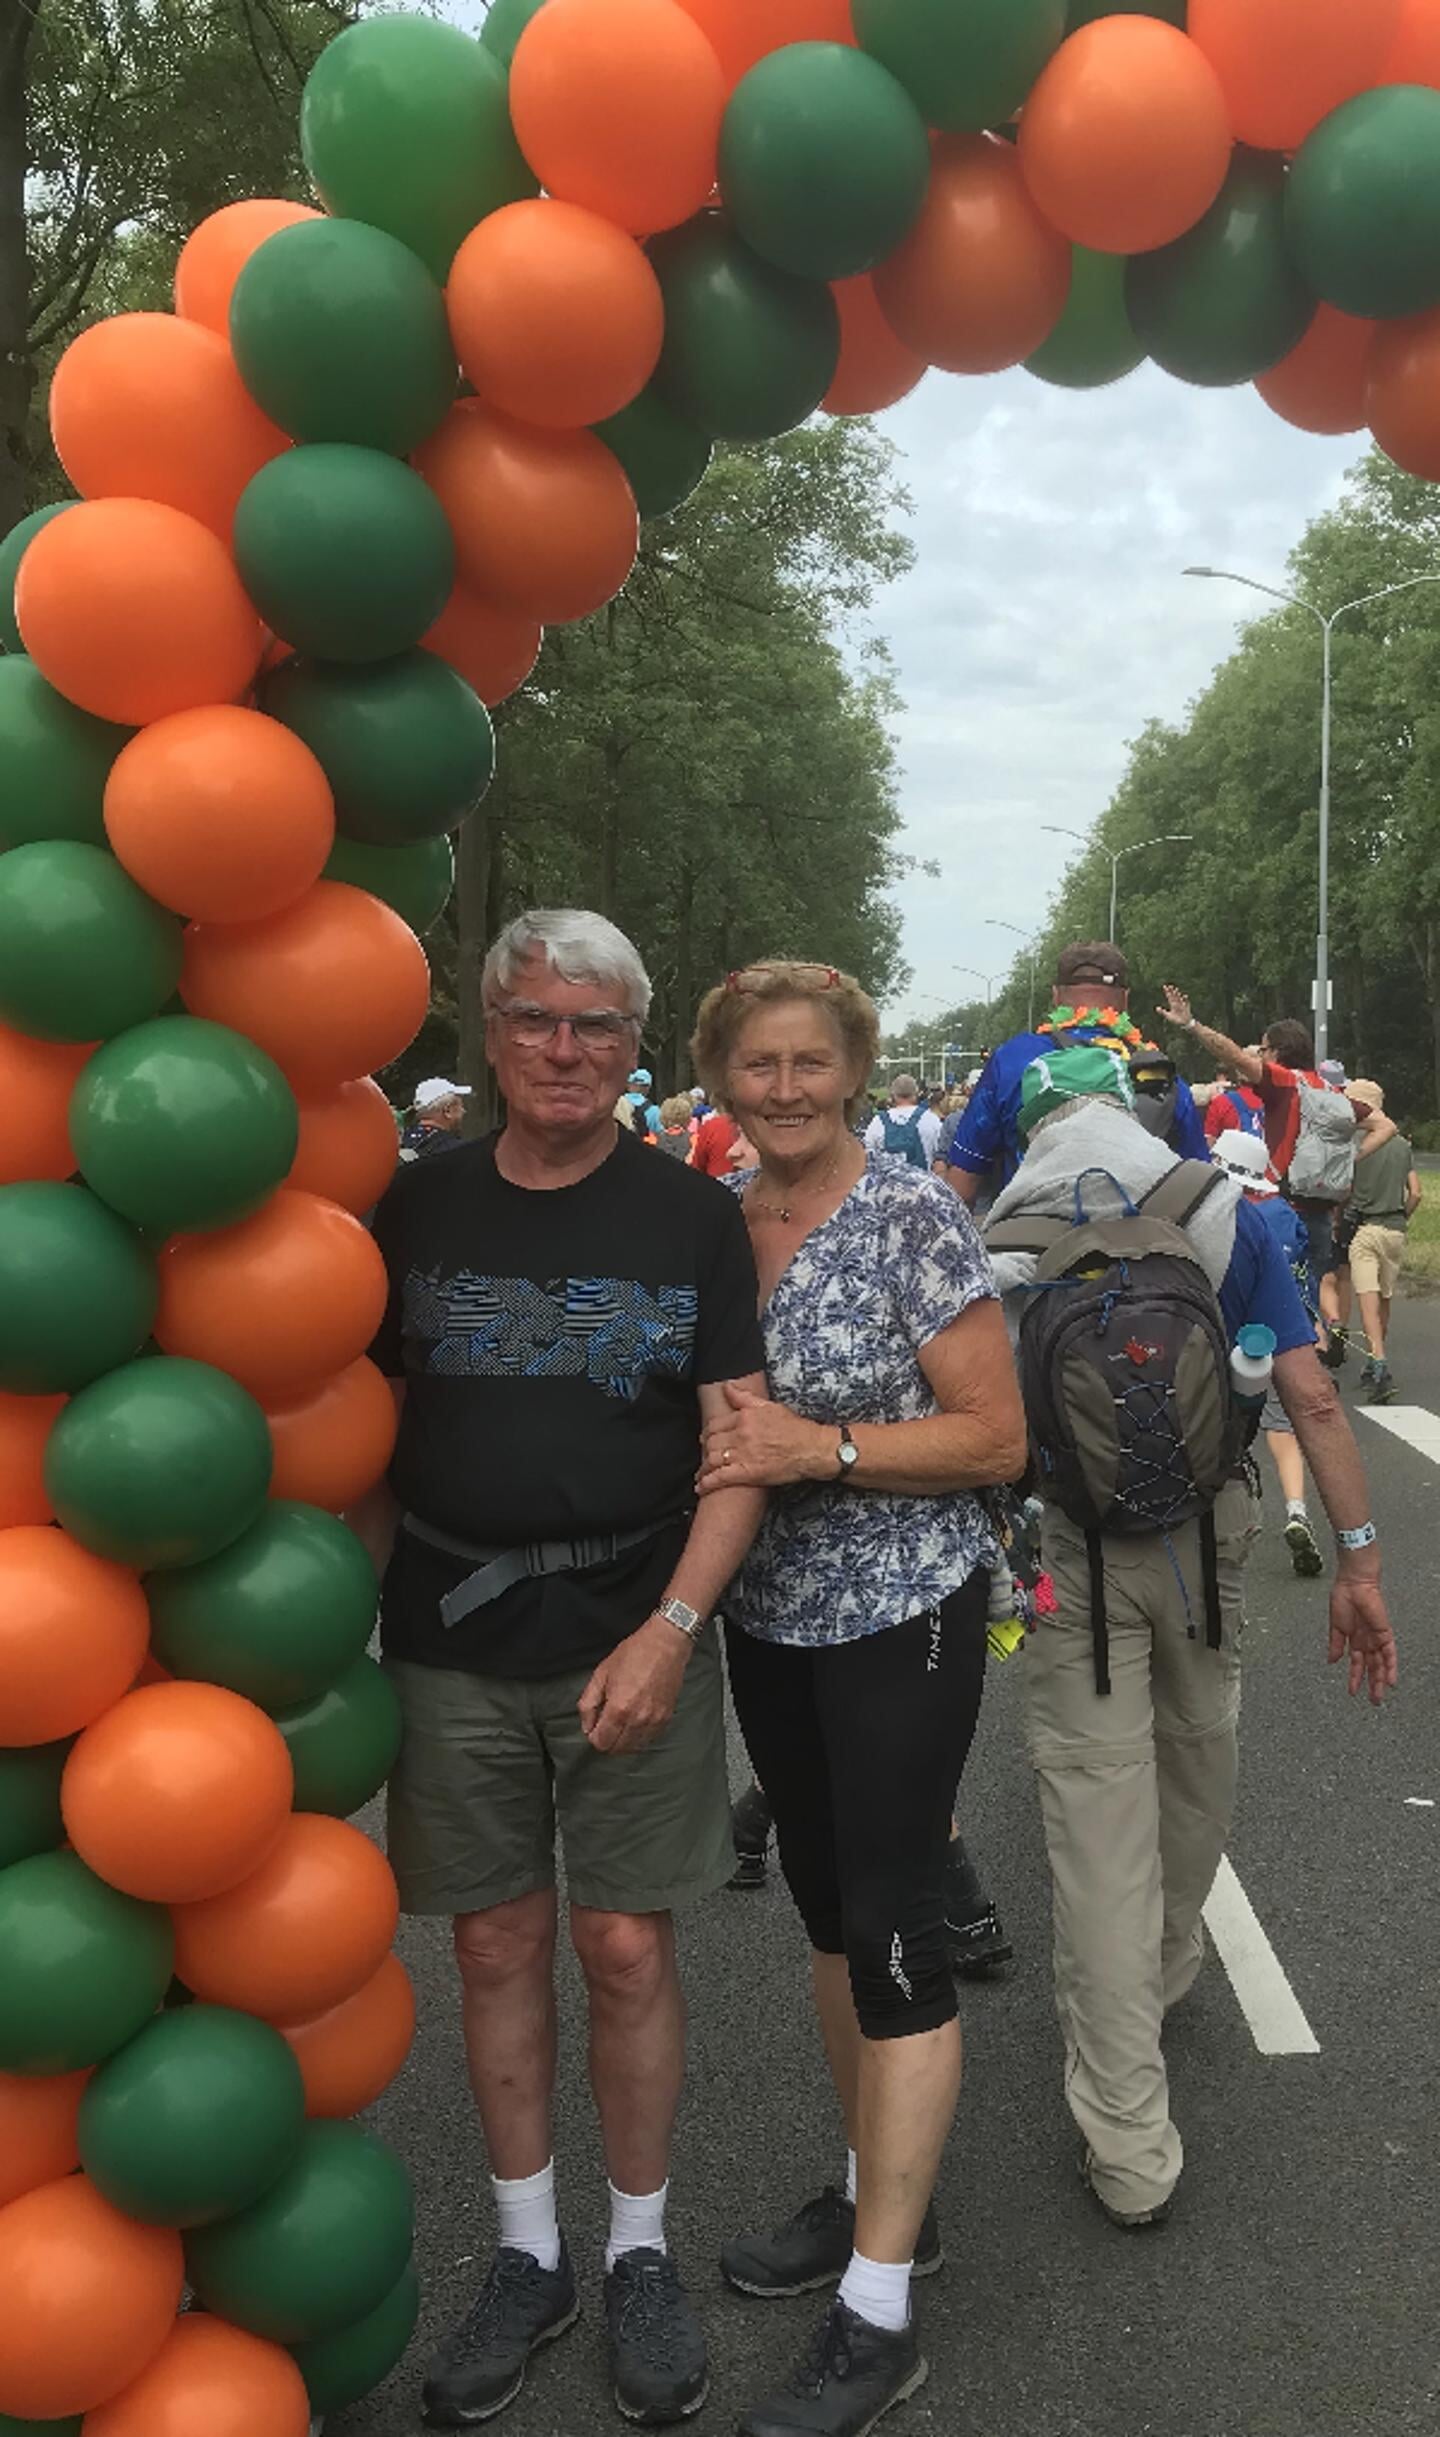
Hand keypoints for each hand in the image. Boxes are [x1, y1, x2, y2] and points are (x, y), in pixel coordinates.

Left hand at [577, 1616, 690, 1753]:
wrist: (665, 1645)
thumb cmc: (633, 1654)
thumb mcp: (601, 1674)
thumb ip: (588, 1703)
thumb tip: (587, 1726)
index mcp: (618, 1709)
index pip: (601, 1743)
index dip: (593, 1737)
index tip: (594, 1726)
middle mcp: (637, 1720)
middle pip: (618, 1749)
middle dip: (608, 1741)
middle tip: (606, 1725)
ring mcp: (654, 1721)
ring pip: (634, 1748)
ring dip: (624, 1741)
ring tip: (621, 1723)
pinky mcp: (666, 1718)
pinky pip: (649, 1739)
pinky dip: (639, 1736)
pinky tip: (635, 1722)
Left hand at [697, 1379, 830, 1493]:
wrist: (812, 1449)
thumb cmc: (796, 1428)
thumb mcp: (770, 1406)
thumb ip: (744, 1397)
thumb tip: (727, 1387)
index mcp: (744, 1417)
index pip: (715, 1425)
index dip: (707, 1433)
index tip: (706, 1438)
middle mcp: (741, 1435)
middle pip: (710, 1442)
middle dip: (704, 1450)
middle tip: (704, 1455)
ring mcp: (743, 1455)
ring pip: (712, 1459)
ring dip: (703, 1468)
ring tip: (701, 1473)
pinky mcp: (748, 1473)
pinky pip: (720, 1478)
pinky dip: (707, 1483)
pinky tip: (701, 1486)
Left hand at [1156, 983, 1193, 1030]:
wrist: (1183, 1023)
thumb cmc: (1175, 1019)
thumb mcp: (1168, 1016)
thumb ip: (1162, 1012)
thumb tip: (1156, 1008)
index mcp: (1172, 1004)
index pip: (1169, 996)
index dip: (1167, 991)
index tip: (1165, 986)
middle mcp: (1176, 1003)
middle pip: (1174, 996)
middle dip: (1172, 991)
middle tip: (1170, 986)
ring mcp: (1182, 1004)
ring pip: (1179, 998)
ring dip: (1178, 994)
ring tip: (1176, 990)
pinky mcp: (1186, 1006)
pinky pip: (1186, 1001)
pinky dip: (1185, 999)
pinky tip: (1184, 996)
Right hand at [1327, 1573, 1397, 1703]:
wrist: (1353, 1584)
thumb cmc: (1343, 1597)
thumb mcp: (1336, 1626)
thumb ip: (1335, 1644)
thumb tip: (1332, 1661)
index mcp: (1354, 1639)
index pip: (1357, 1664)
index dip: (1355, 1678)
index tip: (1353, 1691)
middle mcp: (1367, 1641)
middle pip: (1372, 1667)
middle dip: (1372, 1685)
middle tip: (1374, 1701)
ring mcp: (1376, 1638)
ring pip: (1381, 1664)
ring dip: (1380, 1680)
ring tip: (1379, 1695)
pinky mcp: (1384, 1633)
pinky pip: (1390, 1654)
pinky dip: (1390, 1667)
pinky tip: (1390, 1680)